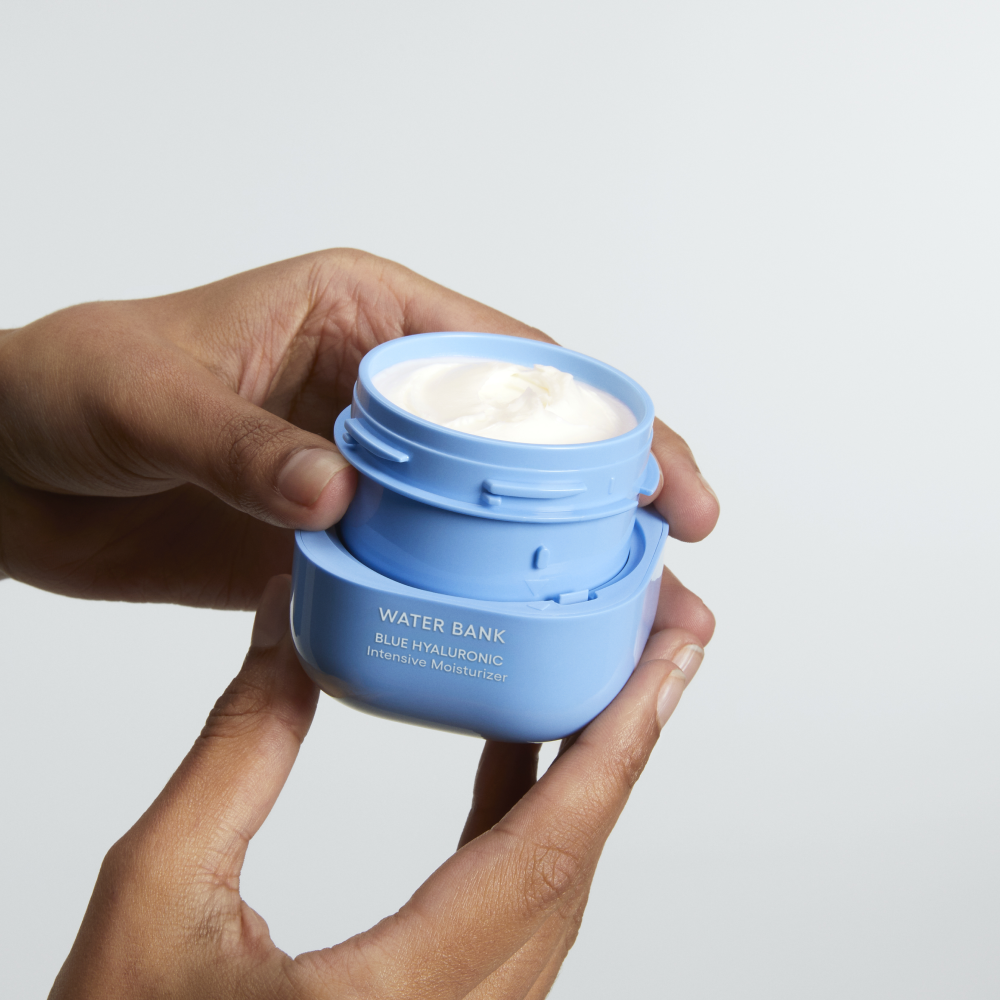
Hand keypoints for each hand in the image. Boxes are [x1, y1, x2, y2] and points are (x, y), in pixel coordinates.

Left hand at [0, 249, 718, 608]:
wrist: (7, 470)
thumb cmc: (68, 390)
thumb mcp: (152, 398)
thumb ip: (243, 446)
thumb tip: (337, 493)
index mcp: (363, 315)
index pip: (511, 359)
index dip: (597, 416)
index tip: (658, 475)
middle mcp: (379, 392)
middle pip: (520, 443)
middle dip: (607, 495)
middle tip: (673, 557)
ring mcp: (366, 470)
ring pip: (481, 513)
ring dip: (549, 562)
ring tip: (621, 615)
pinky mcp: (337, 535)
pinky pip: (419, 566)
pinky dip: (467, 601)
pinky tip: (513, 639)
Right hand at [49, 574, 709, 999]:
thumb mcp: (155, 896)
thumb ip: (234, 755)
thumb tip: (286, 629)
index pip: (546, 852)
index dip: (617, 741)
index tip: (668, 659)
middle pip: (573, 867)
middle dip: (621, 743)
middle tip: (648, 646)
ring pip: (553, 892)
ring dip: (580, 782)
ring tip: (588, 681)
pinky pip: (515, 912)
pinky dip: (528, 824)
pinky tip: (512, 758)